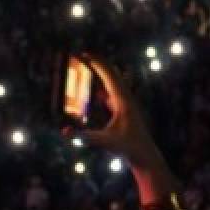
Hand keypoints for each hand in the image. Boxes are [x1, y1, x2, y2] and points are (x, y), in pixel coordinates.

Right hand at [81, 55, 164, 169]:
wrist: (145, 155)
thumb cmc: (126, 148)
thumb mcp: (103, 141)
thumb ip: (83, 136)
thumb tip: (64, 132)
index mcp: (123, 101)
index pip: (109, 76)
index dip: (97, 63)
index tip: (84, 53)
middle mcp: (126, 99)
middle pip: (113, 74)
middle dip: (98, 64)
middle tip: (83, 55)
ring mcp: (127, 104)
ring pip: (115, 83)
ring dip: (103, 74)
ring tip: (90, 67)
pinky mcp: (126, 112)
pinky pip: (114, 95)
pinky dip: (105, 89)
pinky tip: (98, 93)